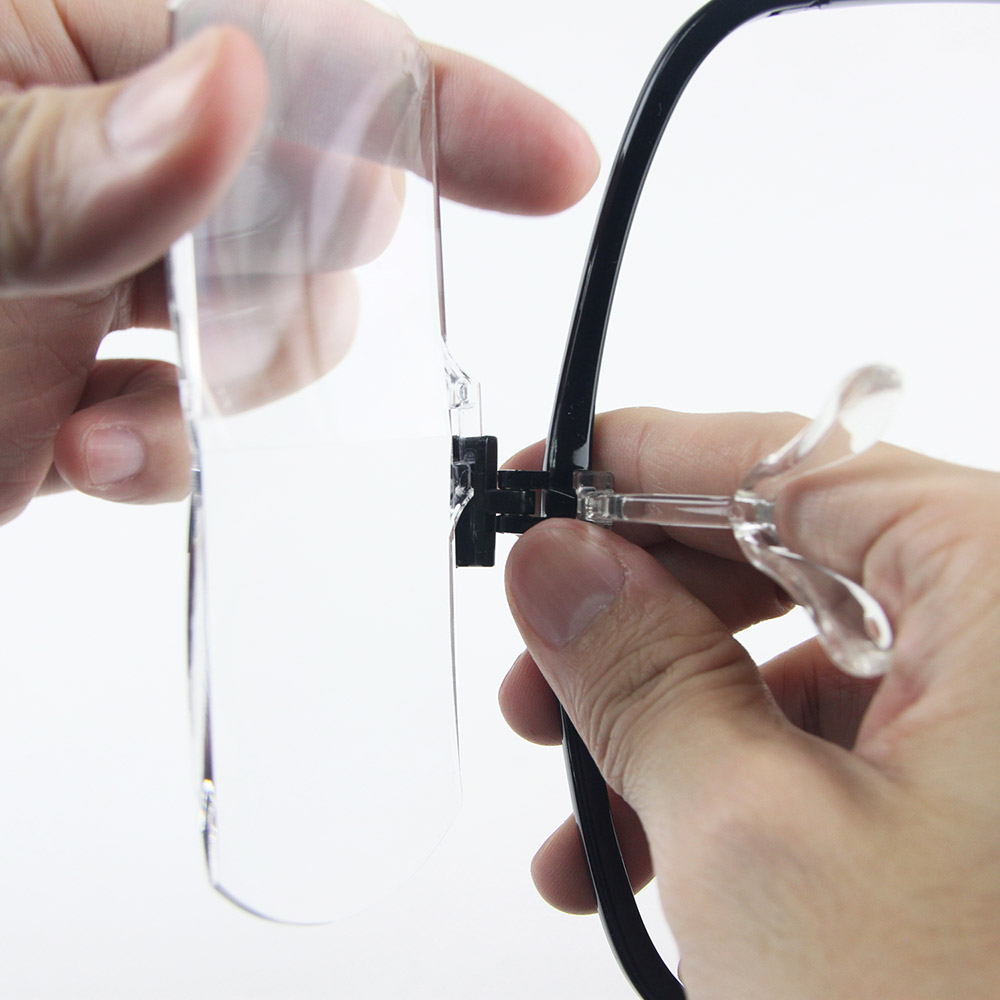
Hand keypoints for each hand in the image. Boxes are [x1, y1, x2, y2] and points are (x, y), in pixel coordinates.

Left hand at [0, 0, 597, 525]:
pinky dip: (167, 454)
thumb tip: (234, 88)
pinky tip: (95, 455)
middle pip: (312, 213)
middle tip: (229, 318)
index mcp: (83, 55)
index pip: (309, 60)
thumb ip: (79, 161)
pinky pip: (194, 422)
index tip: (555, 168)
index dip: (446, 110)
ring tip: (120, 424)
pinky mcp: (82, 386)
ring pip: (269, 331)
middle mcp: (110, 167)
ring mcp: (97, 283)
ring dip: (231, 390)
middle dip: (306, 278)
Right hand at [503, 406, 999, 998]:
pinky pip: (835, 747)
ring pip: (800, 665)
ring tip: (574, 797)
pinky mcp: (989, 802)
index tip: (546, 486)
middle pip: (792, 561)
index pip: (795, 468)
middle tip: (538, 651)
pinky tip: (641, 854)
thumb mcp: (754, 840)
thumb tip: (555, 565)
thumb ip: (639, 670)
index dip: (645, 462)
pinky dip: (730, 784)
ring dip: (670, 721)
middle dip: (644, 611)